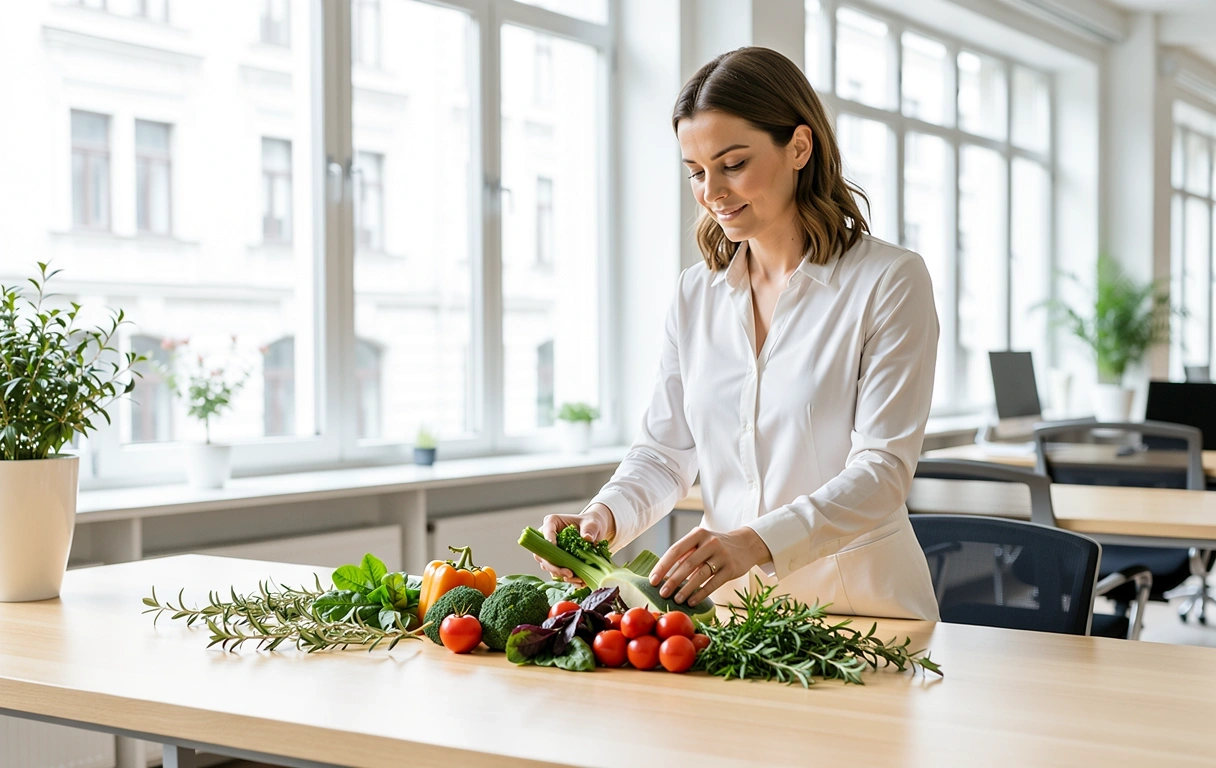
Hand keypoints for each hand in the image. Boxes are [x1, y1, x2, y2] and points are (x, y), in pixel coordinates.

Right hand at [534, 503, 616, 585]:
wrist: (594, 533)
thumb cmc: (590, 524)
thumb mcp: (592, 524)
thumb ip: (590, 529)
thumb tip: (587, 538)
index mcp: (552, 523)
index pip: (546, 530)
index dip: (548, 539)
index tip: (554, 546)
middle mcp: (546, 537)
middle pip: (542, 554)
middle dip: (553, 566)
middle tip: (568, 573)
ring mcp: (550, 551)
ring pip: (547, 565)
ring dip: (560, 574)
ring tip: (577, 578)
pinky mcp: (556, 561)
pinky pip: (556, 572)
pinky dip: (566, 578)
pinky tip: (578, 580)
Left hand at [649, 526, 771, 605]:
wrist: (746, 544)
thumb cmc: (716, 545)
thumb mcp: (701, 541)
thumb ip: (685, 553)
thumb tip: (664, 572)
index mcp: (698, 534)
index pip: (675, 550)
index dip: (662, 566)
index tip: (652, 580)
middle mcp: (710, 542)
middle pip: (686, 564)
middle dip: (672, 581)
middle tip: (662, 593)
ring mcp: (722, 555)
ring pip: (700, 575)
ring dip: (686, 589)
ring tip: (676, 599)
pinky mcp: (731, 569)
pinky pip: (713, 584)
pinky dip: (701, 594)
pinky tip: (691, 601)